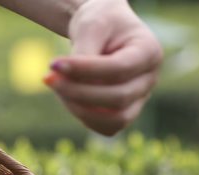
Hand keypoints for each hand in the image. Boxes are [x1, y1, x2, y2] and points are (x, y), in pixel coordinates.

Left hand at [44, 0, 162, 135]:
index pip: (119, 69)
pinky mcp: (125, 113)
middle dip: (78, 92)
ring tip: (56, 86)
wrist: (103, 30)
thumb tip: (67, 83)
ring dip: (79, 108)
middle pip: (118, 98)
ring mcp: (140, 100)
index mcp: (149, 52)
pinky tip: (66, 97)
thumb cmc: (99, 23)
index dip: (85, 70)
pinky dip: (83, 116)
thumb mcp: (91, 27)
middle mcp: (149, 79)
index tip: (54, 64)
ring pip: (114, 120)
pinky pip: (106, 127)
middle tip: (48, 78)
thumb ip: (84, 54)